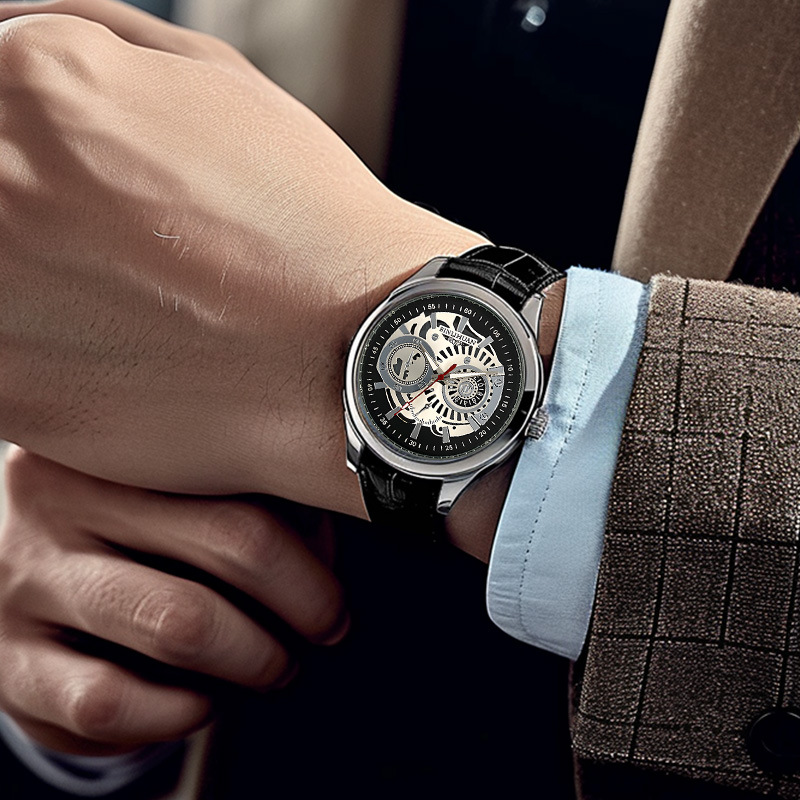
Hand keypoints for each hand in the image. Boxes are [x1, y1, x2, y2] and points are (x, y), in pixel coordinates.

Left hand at [0, 0, 486, 515]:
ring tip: (123, 303)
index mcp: (28, 81)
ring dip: (35, 283)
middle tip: (116, 252)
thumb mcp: (212, 78)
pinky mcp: (9, 393)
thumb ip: (84, 33)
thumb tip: (5, 27)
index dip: (47, 151)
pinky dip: (46, 351)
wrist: (350, 346)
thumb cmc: (299, 216)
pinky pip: (4, 355)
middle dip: (38, 213)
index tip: (92, 191)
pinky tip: (119, 351)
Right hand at [0, 446, 346, 753]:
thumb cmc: (125, 527)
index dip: (311, 552)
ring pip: (179, 623)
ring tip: (271, 665)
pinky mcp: (10, 667)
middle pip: (231, 542)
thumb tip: (327, 553)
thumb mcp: (175, 489)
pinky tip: (198, 700)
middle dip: (304, 602)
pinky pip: (113, 701)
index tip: (334, 594)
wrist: (13, 570)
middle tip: (323, 628)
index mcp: (119, 444)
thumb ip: (250, 498)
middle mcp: (60, 501)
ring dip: (253, 659)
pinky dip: (181, 713)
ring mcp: (26, 585)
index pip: (247, 482)